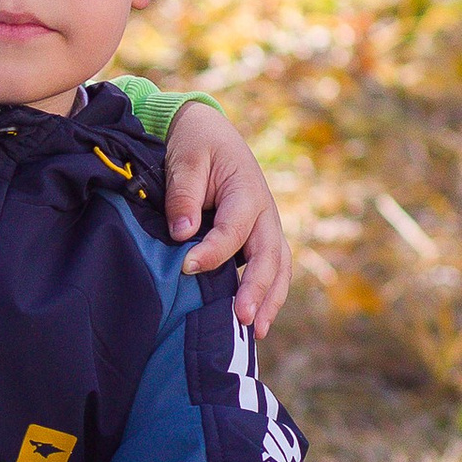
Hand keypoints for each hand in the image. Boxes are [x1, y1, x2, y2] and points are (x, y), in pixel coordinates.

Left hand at [164, 103, 290, 332]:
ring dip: (270, 300)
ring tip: (257, 332)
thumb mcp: (185, 159)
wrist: (207, 130)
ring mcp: (266, 227)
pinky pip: (271, 269)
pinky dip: (268, 294)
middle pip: (268, 256)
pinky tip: (255, 321)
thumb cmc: (195, 143)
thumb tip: (182, 234)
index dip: (213, 252)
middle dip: (257, 290)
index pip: (233, 230)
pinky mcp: (259, 237)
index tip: (186, 268)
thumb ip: (184, 195)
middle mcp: (264, 212)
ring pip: (278, 268)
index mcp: (247, 191)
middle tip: (242, 319)